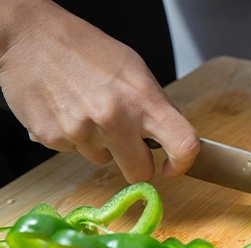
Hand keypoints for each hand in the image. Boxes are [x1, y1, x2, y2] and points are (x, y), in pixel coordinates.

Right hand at [0, 0, 199, 182]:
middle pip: (140, 172)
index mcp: (143, 100)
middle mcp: (114, 119)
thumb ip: (154, 107)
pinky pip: (74, 152)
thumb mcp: (135, 70)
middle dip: (136, 162)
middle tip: (128, 142)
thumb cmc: (86, 49)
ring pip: (104, 161)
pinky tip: (68, 111)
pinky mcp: (52, 139)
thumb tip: (169, 138)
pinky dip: (73, 138)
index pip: (183, 145)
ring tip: (88, 111)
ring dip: (101, 145)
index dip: (183, 163)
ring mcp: (81, 132)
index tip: (174, 166)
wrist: (31, 37)